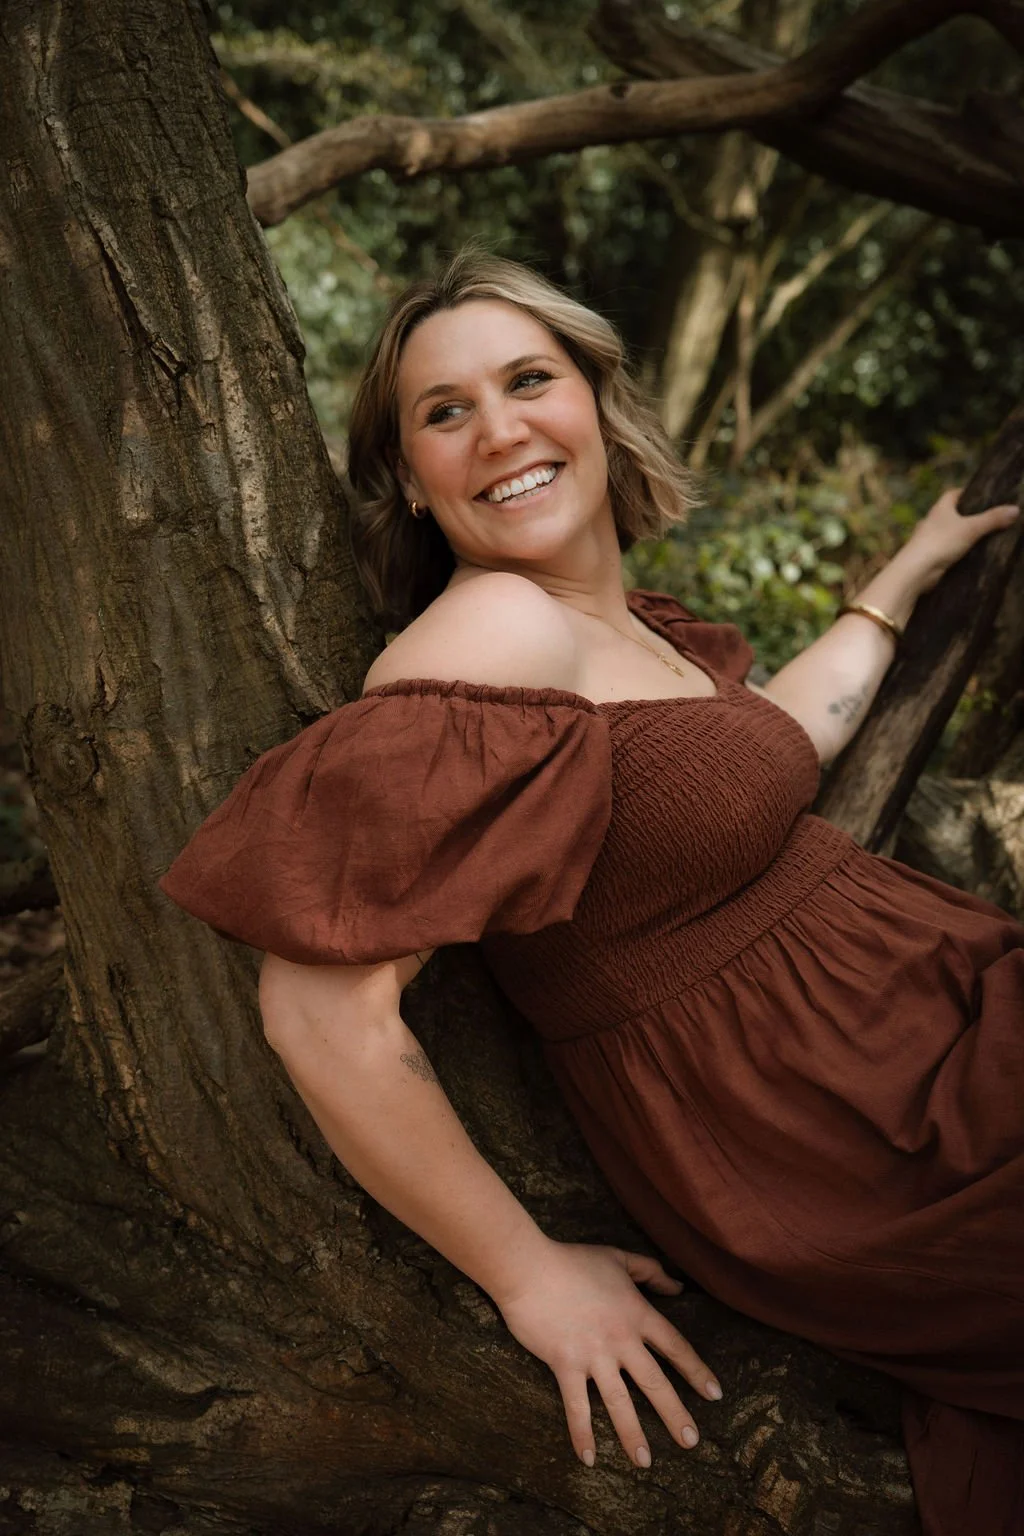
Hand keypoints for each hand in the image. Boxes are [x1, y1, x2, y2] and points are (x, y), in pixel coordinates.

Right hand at [494, 1240, 721, 1468]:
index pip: (675, 1347)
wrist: (531, 1268)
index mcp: (637, 1314)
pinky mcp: (566, 1365)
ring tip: (645, 1462)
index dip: (696, 1371)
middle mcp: (621, 1339)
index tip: (714, 1394)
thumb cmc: (573, 1260)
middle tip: (691, 1442)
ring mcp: (594, 1355)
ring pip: (620, 1403)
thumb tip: (677, 1287)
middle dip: (675, 1415)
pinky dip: (582, 1434)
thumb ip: (649, 1271)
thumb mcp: (617, 1258)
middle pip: (655, 1383)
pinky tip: (589, 1458)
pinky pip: (577, 1407)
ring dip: (633, 1435)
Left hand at [902, 487, 1018, 593]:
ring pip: (948, 532)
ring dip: (961, 534)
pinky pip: (946, 549)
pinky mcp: (929, 556)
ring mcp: (928, 539)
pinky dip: (956, 550)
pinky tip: (968, 555)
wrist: (915, 571)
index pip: (953, 494)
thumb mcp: (971, 528)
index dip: (967, 492)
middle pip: (951, 513)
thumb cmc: (941, 542)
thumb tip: (1015, 509)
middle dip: (966, 515)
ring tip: (982, 537)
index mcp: (940, 508)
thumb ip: (992, 519)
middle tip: (987, 518)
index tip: (981, 495)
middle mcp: (932, 521)